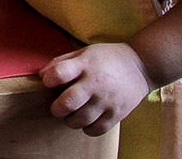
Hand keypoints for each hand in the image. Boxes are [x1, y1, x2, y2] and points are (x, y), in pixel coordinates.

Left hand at [39, 43, 153, 135]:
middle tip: (57, 108)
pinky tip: (86, 121)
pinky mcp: (117, 113)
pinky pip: (97, 129)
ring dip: (70, 120)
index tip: (48, 83)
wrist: (141, 65)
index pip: (60, 73)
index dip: (49, 80)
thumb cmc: (107, 58)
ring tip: (71, 115)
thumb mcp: (84, 52)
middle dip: (57, 108)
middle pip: (69, 102)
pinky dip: (87, 129)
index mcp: (85, 65)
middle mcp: (96, 83)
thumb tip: (41, 75)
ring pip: (81, 119)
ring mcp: (107, 100)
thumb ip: (61, 62)